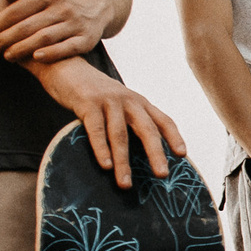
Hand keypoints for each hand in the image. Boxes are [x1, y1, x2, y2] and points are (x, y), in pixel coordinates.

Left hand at [0, 0, 109, 65]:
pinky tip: (36, 58)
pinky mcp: (86, 40)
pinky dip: (52, 53)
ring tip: (6, 57)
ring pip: (45, 37)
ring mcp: (75, 24)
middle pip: (28, 25)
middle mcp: (63, 7)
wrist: (96, 5)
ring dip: (23, 48)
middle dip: (4, 39)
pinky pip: (68, 48)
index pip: (19, 9)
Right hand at [33, 57, 185, 188]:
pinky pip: (96, 129)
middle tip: (162, 175)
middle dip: (156, 153)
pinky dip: (101, 148)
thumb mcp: (119, 104)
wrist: (68, 67)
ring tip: (125, 184)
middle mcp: (129, 100)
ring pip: (120, 134)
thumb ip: (130, 121)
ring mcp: (109, 101)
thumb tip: (139, 156)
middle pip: (147, 129)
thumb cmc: (96, 94)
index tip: (182, 155)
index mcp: (140, 103)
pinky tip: (105, 165)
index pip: (163, 119)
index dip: (174, 137)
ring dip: (123, 162)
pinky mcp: (88, 103)